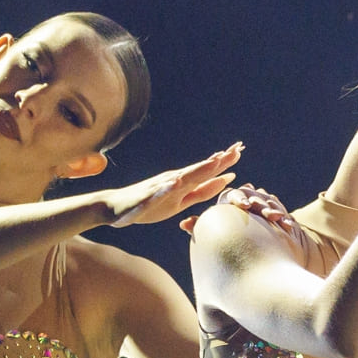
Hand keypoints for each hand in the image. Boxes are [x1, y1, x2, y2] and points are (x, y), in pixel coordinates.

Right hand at [103, 141, 242, 229]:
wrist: (116, 209)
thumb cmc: (150, 205)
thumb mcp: (181, 201)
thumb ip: (202, 191)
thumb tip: (225, 180)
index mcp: (183, 182)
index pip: (207, 171)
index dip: (224, 162)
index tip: (241, 150)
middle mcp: (173, 180)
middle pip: (199, 170)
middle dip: (218, 160)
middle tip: (237, 149)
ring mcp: (159, 187)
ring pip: (181, 177)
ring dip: (198, 169)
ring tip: (215, 161)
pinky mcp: (145, 197)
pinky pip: (157, 193)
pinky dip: (168, 187)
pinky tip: (176, 181)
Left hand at [186, 181, 292, 237]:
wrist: (260, 249)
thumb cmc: (231, 237)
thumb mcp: (217, 231)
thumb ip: (201, 226)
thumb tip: (182, 223)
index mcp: (235, 201)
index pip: (236, 195)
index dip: (239, 198)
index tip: (242, 205)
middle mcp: (253, 202)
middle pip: (256, 199)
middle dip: (258, 203)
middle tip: (260, 209)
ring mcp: (269, 209)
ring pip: (271, 206)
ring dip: (273, 210)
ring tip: (273, 217)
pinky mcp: (283, 218)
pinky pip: (285, 216)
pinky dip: (286, 219)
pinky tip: (288, 225)